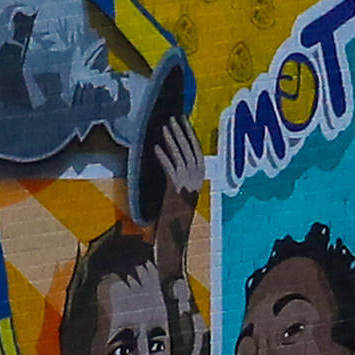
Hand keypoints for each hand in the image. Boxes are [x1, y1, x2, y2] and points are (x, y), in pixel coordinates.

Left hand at [141, 103, 207, 233]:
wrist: (175, 236)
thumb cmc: (175, 214)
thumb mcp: (181, 192)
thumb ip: (180, 176)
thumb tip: (173, 157)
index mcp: (200, 178)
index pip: (197, 150)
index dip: (190, 134)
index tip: (183, 120)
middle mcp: (197, 180)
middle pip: (189, 150)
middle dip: (181, 132)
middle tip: (172, 117)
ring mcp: (187, 185)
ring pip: (180, 157)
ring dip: (172, 141)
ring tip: (164, 127)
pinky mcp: (176, 191)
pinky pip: (170, 170)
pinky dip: (163, 157)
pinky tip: (155, 147)